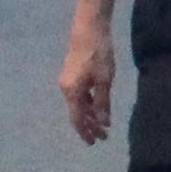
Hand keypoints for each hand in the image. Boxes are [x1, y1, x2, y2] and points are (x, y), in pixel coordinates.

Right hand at [59, 16, 117, 145]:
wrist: (88, 28)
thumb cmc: (98, 54)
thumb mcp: (104, 80)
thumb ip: (103, 103)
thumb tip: (103, 123)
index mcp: (72, 92)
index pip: (77, 119)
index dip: (86, 132)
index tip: (95, 142)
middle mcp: (66, 88)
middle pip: (77, 113)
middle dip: (90, 126)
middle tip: (104, 136)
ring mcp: (67, 80)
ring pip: (78, 103)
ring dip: (90, 114)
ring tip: (103, 124)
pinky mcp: (72, 73)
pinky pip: (79, 94)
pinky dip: (88, 103)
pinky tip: (98, 106)